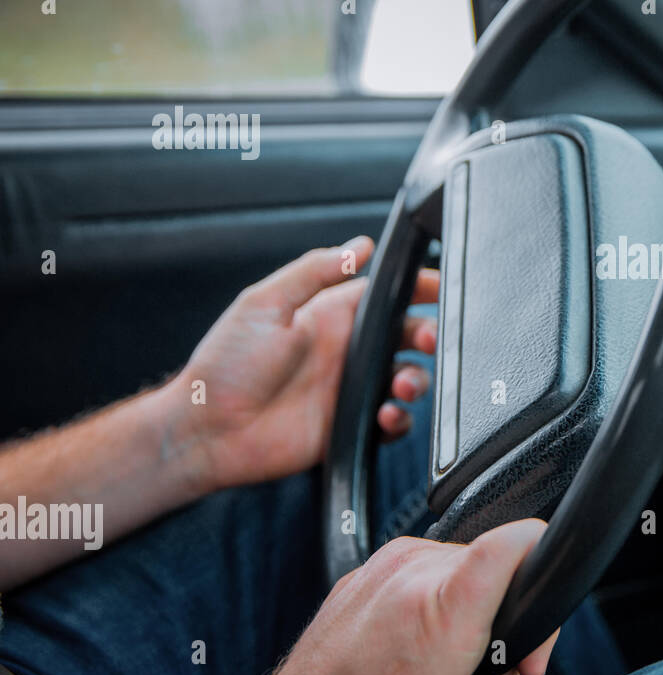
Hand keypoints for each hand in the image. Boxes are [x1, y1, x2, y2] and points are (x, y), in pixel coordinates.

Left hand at [170, 236, 439, 493]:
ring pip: (408, 378)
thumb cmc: (225, 365)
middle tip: (429, 338)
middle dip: (429, 334)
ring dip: (417, 379)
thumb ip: (314, 272)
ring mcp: (351, 390)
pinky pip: (393, 423)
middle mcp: (347, 351)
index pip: (387, 294)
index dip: (419, 288)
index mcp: (330, 316)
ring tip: (402, 384)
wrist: (207, 430)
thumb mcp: (264, 303)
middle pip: (409, 335)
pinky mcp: (351, 427)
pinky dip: (400, 420)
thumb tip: (360, 245)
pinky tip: (386, 415)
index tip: (443, 286)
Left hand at [258, 520, 559, 674]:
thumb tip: (532, 641)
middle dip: (506, 611)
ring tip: (452, 660)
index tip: (553, 569)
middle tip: (491, 666)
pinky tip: (423, 641)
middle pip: (496, 563)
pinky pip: (422, 568)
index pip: (516, 539)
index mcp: (444, 606)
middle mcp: (414, 571)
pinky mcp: (366, 568)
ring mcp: (385, 564)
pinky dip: (433, 598)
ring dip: (469, 607)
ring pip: (460, 565)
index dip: (546, 546)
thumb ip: (506, 650)